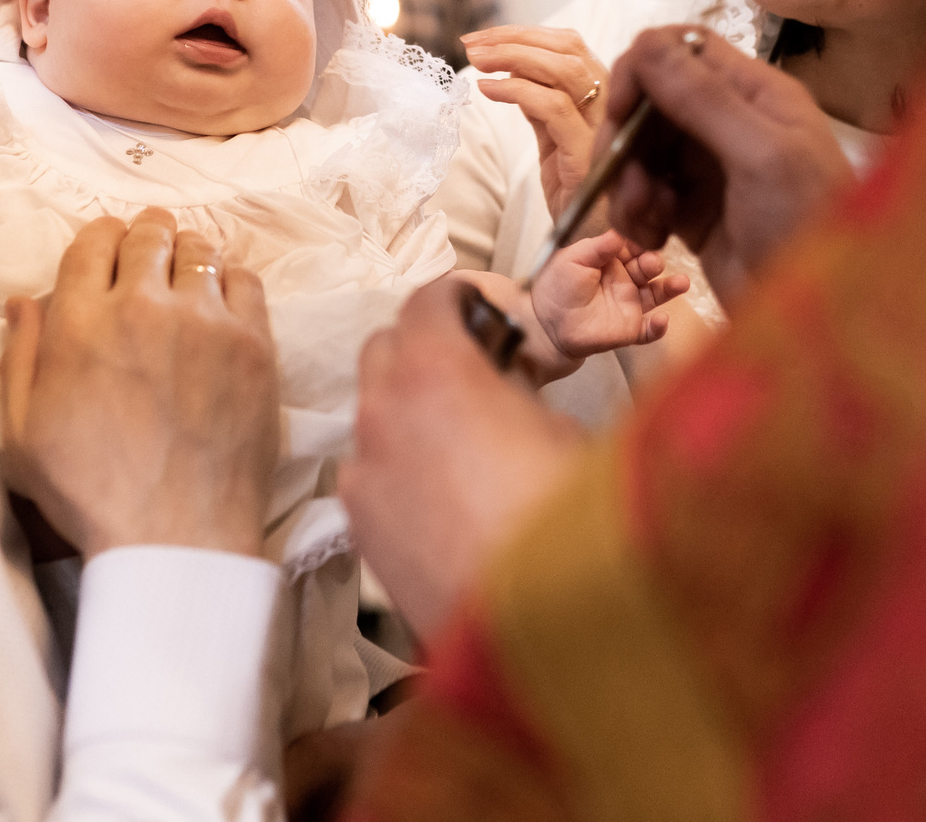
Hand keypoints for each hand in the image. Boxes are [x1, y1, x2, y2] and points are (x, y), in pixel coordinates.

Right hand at [1, 208, 277, 555]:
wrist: (177, 535)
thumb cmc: (91, 492)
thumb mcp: (25, 433)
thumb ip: (21, 357)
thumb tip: (22, 300)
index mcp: (80, 322)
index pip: (93, 240)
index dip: (100, 240)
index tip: (109, 253)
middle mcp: (143, 305)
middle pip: (149, 234)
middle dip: (145, 238)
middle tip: (150, 258)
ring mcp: (204, 320)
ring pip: (199, 249)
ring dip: (187, 255)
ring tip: (185, 278)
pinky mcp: (253, 342)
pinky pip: (245, 280)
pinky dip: (230, 282)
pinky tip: (220, 306)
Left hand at [341, 281, 582, 639]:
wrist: (538, 627)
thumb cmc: (565, 520)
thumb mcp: (564, 428)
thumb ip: (520, 391)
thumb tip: (507, 390)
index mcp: (434, 370)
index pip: (429, 298)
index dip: (464, 299)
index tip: (488, 314)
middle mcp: (382, 412)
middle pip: (388, 349)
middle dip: (428, 349)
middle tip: (480, 373)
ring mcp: (364, 473)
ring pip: (374, 415)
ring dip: (411, 412)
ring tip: (466, 444)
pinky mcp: (360, 529)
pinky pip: (371, 475)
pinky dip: (399, 470)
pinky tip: (447, 500)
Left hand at [464, 25, 609, 227]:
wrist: (589, 240)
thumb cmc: (573, 187)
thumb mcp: (553, 136)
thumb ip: (541, 101)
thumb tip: (511, 66)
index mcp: (604, 93)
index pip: (568, 43)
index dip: (524, 32)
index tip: (482, 36)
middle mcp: (611, 103)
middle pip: (567, 48)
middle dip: (514, 38)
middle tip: (472, 43)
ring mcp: (603, 127)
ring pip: (563, 70)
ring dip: (513, 57)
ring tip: (477, 61)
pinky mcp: (588, 153)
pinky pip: (553, 108)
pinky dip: (517, 91)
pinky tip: (488, 89)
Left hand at [528, 231, 686, 359]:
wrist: (544, 324)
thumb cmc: (556, 287)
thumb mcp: (573, 258)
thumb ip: (598, 246)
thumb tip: (621, 231)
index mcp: (610, 260)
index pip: (632, 247)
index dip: (640, 243)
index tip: (645, 238)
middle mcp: (624, 280)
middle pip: (647, 268)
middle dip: (653, 263)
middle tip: (652, 262)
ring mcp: (629, 305)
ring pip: (656, 295)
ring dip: (670, 288)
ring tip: (681, 283)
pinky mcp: (629, 330)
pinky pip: (648, 331)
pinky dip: (658, 328)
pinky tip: (662, 320)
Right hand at [601, 26, 853, 309]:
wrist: (825, 319)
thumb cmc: (809, 226)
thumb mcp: (761, 155)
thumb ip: (703, 98)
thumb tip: (645, 44)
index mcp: (757, 94)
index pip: (683, 51)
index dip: (641, 72)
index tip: (619, 112)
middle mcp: (732, 123)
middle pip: (653, 103)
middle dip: (627, 140)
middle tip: (620, 183)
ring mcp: (712, 169)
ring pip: (643, 152)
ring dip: (628, 182)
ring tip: (642, 220)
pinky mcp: (696, 213)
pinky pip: (648, 196)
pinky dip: (637, 214)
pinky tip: (651, 240)